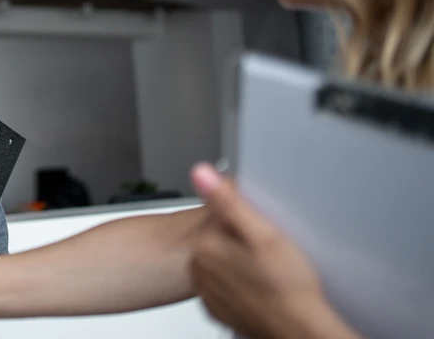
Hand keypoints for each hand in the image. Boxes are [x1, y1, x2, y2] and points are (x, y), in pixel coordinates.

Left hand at [189, 164, 356, 338]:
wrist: (299, 331)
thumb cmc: (288, 287)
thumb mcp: (264, 233)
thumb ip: (228, 201)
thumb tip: (201, 173)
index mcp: (205, 244)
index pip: (219, 212)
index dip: (246, 214)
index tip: (263, 225)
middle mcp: (198, 268)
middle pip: (219, 236)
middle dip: (242, 237)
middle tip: (269, 251)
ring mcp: (206, 291)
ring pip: (222, 259)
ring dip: (239, 259)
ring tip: (267, 270)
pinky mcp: (217, 308)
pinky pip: (224, 283)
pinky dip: (238, 281)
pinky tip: (259, 285)